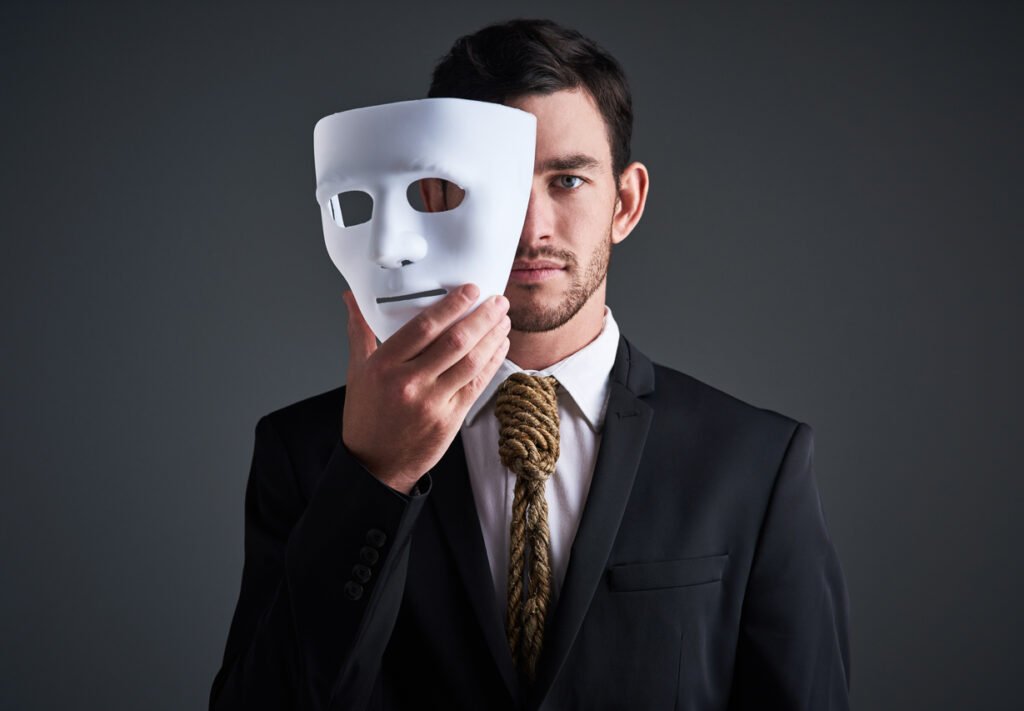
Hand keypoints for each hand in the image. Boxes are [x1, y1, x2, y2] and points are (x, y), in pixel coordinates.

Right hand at [341, 284, 510, 493]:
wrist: (375, 464)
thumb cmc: (367, 415)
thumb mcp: (358, 370)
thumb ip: (361, 330)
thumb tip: (352, 297)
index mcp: (384, 366)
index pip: (423, 327)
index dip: (452, 305)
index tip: (470, 290)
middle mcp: (408, 383)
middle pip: (454, 341)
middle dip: (482, 317)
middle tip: (498, 300)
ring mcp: (431, 403)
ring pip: (470, 362)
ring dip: (492, 338)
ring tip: (503, 320)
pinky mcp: (450, 419)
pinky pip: (476, 384)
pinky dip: (491, 362)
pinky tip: (499, 346)